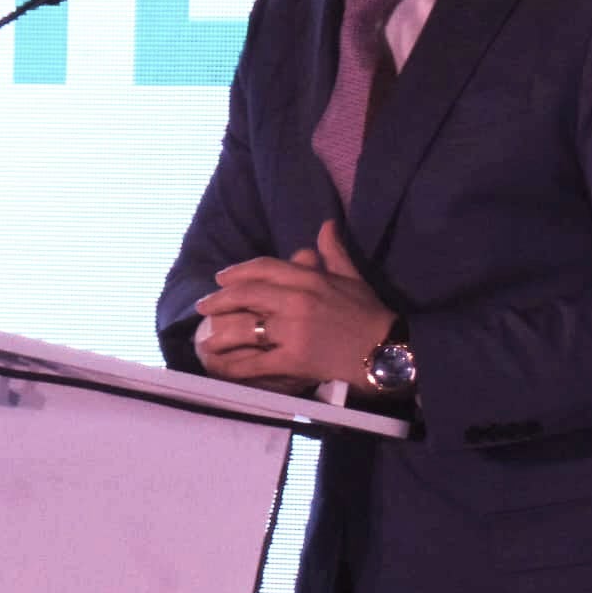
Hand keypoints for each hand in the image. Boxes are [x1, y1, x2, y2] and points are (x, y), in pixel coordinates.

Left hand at [193, 220, 394, 392]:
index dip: (238, 272)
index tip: (221, 279)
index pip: (264, 267)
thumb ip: (334, 251)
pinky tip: (219, 367)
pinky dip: (233, 366)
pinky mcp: (294, 360)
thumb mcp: (352, 277)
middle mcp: (297, 300)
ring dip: (220, 334)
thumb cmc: (371, 315)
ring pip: (244, 328)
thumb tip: (326, 225)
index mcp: (310, 278)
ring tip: (206, 340)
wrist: (388, 352)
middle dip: (219, 300)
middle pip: (247, 294)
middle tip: (204, 307)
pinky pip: (255, 363)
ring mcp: (293, 330)